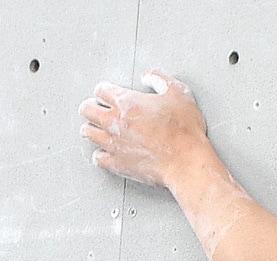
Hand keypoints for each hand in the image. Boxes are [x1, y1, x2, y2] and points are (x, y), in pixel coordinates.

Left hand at [78, 68, 208, 188]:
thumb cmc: (185, 131)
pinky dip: (100, 154)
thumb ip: (160, 79)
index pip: (100, 90)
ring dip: (92, 129)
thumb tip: (148, 76)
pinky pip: (97, 157)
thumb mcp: (180, 94)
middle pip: (86, 109)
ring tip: (99, 129)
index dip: (105, 90)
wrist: (187, 162)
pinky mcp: (117, 163)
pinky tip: (107, 152)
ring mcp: (113, 143)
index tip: (109, 94)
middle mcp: (114, 122)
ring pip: (87, 132)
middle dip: (92, 107)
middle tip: (99, 109)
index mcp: (126, 102)